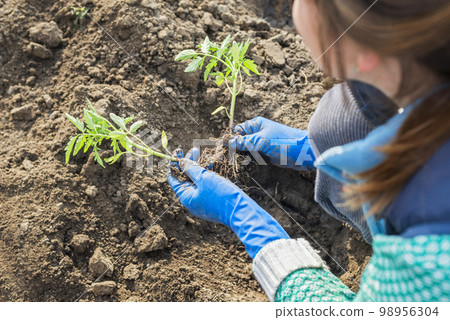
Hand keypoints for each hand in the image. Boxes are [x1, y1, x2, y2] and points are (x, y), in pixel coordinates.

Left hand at [167, 147, 289, 257]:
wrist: (241, 211)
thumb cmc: (221, 195)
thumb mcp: (204, 178)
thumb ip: (191, 169)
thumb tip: (180, 162)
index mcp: (186, 197)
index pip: (173, 179)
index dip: (174, 164)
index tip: (178, 152)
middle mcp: (192, 201)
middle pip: (185, 179)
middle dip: (189, 163)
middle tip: (194, 150)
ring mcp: (203, 202)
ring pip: (197, 181)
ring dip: (199, 168)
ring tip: (205, 155)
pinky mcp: (213, 201)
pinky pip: (206, 186)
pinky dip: (207, 176)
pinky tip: (213, 165)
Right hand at [228, 117, 314, 169]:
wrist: (303, 152)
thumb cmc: (283, 142)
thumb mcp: (261, 141)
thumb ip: (243, 142)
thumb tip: (227, 142)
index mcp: (255, 125)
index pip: (237, 130)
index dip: (229, 138)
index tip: (222, 148)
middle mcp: (257, 133)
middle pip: (240, 141)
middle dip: (233, 149)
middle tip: (225, 158)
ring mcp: (261, 144)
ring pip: (245, 150)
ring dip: (240, 156)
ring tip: (233, 163)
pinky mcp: (265, 154)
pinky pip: (252, 157)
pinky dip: (248, 161)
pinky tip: (242, 166)